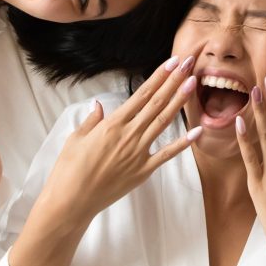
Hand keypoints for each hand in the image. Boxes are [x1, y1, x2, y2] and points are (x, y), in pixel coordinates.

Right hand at [36, 54, 201, 224]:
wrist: (71, 202)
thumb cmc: (68, 169)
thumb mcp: (75, 138)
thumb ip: (91, 120)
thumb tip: (99, 105)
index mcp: (113, 123)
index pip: (142, 94)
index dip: (159, 76)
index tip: (172, 62)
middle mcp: (129, 134)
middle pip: (157, 102)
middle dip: (174, 81)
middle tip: (189, 63)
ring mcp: (138, 153)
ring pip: (163, 121)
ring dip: (179, 101)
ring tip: (192, 83)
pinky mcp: (143, 171)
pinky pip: (166, 154)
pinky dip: (183, 143)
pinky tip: (197, 131)